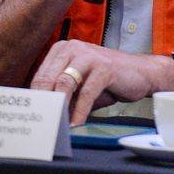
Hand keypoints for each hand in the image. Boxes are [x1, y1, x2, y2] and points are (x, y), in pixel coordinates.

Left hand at [30, 40, 173, 124]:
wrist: (141, 73)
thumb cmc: (107, 80)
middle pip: (48, 79)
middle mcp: (72, 48)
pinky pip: (86, 92)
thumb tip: (44, 115)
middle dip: (44, 104)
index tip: (32, 118)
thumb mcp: (80, 85)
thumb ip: (63, 95)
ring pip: (64, 83)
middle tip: (42, 124)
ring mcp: (89, 55)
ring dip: (59, 108)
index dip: (35, 99)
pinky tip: (77, 123)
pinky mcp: (104, 67)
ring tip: (57, 125)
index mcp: (62, 49)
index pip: (40, 76)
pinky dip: (80, 111)